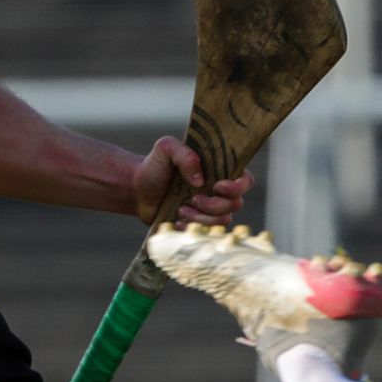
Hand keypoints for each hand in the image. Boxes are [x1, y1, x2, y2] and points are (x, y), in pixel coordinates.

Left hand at [132, 136, 251, 225]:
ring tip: (180, 209)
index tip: (215, 185)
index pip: (246, 181)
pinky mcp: (199, 224)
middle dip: (213, 204)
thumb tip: (200, 180)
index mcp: (219, 172)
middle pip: (236, 204)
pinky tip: (177, 219)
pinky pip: (207, 232)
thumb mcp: (166, 149)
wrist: (136, 190)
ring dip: (201, 217)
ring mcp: (211, 210)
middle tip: (192, 198)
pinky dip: (191, 227)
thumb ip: (185, 155)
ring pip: (223, 221)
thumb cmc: (154, 166)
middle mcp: (220, 192)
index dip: (237, 187)